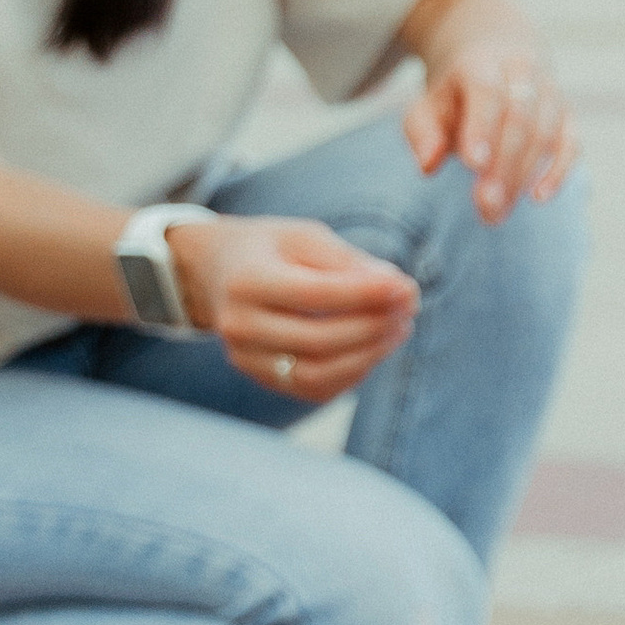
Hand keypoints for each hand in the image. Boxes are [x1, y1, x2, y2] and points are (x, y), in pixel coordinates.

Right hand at [170, 215, 417, 404]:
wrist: (215, 274)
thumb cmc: (269, 249)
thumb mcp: (304, 237)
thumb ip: (349, 263)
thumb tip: (398, 290)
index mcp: (247, 281)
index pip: (313, 295)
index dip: (365, 294)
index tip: (405, 286)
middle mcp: (239, 326)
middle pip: (318, 338)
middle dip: (374, 325)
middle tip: (409, 306)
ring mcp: (247, 359)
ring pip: (317, 373)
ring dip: (369, 355)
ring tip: (400, 327)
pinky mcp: (263, 379)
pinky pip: (315, 388)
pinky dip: (353, 371)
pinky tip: (376, 346)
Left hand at [403, 41, 576, 222]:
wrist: (495, 56)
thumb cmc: (456, 93)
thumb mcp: (428, 103)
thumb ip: (422, 131)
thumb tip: (428, 165)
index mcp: (481, 63)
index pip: (487, 91)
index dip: (482, 126)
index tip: (473, 165)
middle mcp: (521, 71)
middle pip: (520, 117)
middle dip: (503, 165)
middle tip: (485, 206)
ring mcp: (549, 92)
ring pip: (545, 132)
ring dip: (523, 176)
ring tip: (497, 211)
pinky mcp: (566, 114)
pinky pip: (570, 143)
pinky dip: (558, 171)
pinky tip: (539, 198)